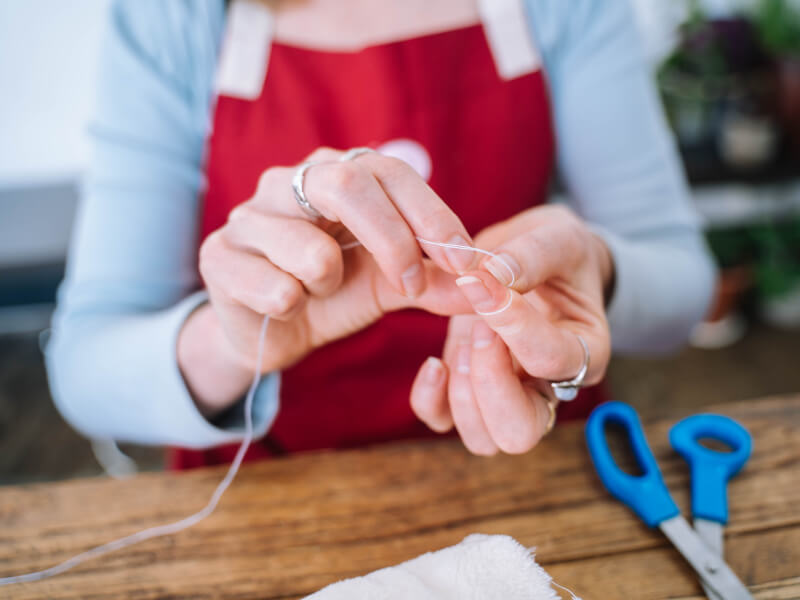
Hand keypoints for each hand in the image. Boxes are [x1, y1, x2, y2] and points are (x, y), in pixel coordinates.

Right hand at [180, 147, 474, 414]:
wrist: (271, 332)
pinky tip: (283, 306)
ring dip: (329, 286)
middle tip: (410, 286)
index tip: (466, 261)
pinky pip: (274, 288)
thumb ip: (436, 281)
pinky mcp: (217, 256)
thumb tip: (491, 286)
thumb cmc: (334, 296)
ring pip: (311, 250)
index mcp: (335, 175)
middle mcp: (288, 181)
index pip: (390, 172)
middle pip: (347, 185)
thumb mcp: (391, 287)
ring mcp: (248, 216)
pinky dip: (292, 308)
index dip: (432, 214)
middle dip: (392, 241)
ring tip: (317, 291)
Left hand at [410, 205, 612, 454]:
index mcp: (586, 351)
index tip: (481, 284)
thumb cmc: (557, 252)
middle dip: (488, 382)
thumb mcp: (556, 239)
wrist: (539, 261)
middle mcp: (551, 388)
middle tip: (477, 329)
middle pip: (521, 431)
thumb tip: (492, 274)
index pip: (552, 360)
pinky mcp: (471, 390)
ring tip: (463, 338)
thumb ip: (531, 255)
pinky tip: (434, 362)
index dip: (513, 326)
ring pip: (484, 439)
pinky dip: (431, 401)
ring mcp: (509, 396)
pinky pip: (445, 422)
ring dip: (462, 391)